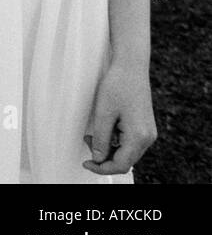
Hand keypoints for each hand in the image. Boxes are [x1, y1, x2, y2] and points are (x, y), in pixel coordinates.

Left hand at [82, 59, 155, 175]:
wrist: (131, 66)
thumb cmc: (116, 85)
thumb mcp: (103, 113)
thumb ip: (100, 138)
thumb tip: (98, 159)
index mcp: (139, 137)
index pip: (121, 164)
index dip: (101, 168)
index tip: (86, 163)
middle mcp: (148, 138)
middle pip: (125, 161)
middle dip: (104, 157)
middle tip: (87, 142)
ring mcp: (148, 133)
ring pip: (127, 153)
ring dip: (108, 149)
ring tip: (93, 134)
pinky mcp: (144, 127)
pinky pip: (129, 143)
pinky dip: (115, 141)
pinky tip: (104, 129)